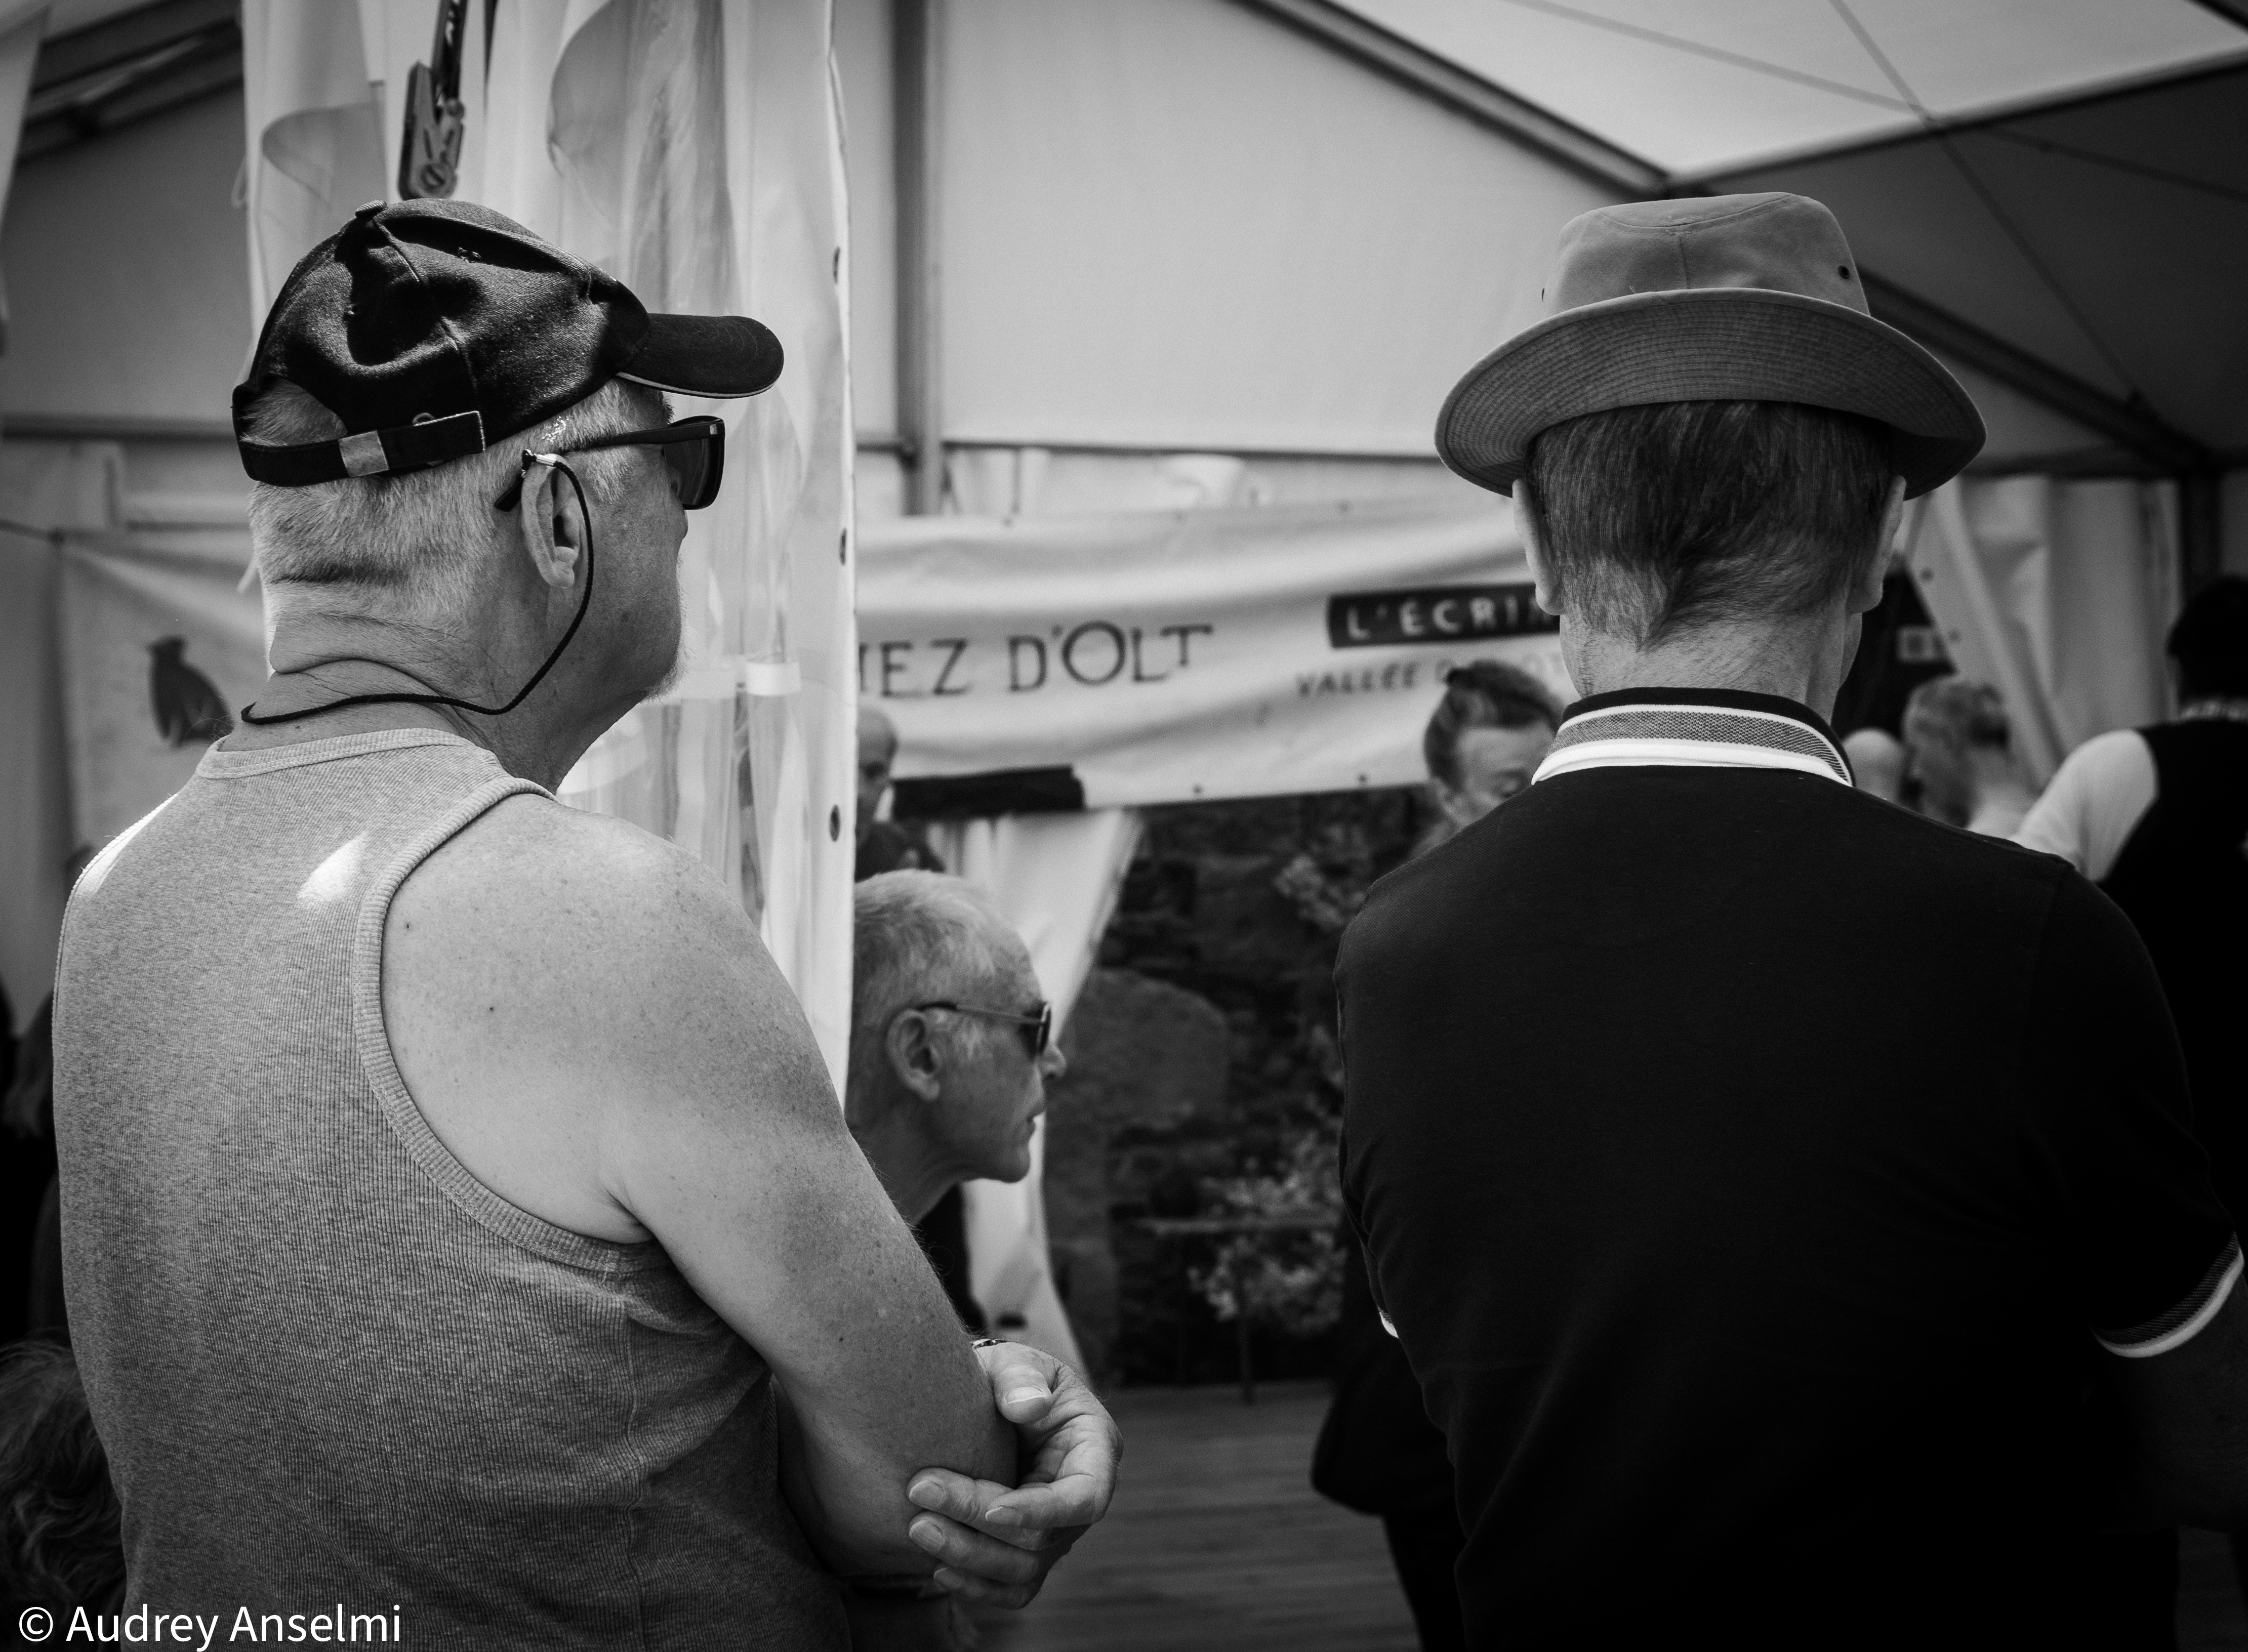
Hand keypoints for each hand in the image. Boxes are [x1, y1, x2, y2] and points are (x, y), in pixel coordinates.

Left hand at [902, 1340, 1121, 1607]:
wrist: (986, 1398)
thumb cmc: (1006, 1376)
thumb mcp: (1015, 1362)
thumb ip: (1021, 1378)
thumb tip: (1029, 1407)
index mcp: (1095, 1448)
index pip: (1084, 1498)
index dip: (1041, 1511)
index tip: (992, 1508)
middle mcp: (1082, 1496)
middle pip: (1043, 1538)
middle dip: (979, 1522)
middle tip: (919, 1492)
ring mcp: (1057, 1529)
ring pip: (1023, 1569)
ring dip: (968, 1556)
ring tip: (917, 1526)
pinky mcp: (1029, 1550)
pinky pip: (1013, 1588)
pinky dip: (978, 1587)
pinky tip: (939, 1569)